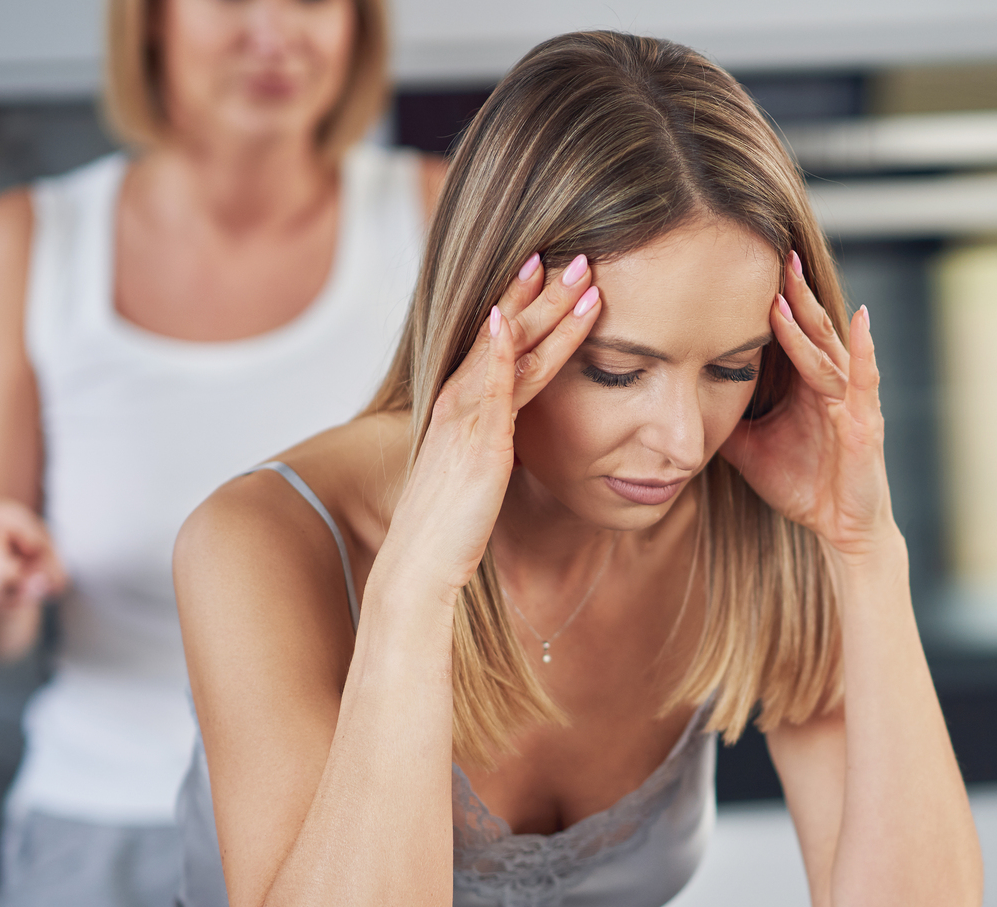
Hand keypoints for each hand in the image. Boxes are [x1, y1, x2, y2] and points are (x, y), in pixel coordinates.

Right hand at [383, 254, 601, 598]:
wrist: (420, 563)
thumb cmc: (452, 523)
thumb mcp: (482, 469)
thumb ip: (497, 436)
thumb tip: (517, 422)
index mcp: (466, 404)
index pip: (503, 342)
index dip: (529, 304)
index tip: (555, 269)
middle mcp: (461, 400)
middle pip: (508, 333)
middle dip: (543, 292)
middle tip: (576, 254)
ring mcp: (466, 419)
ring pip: (507, 350)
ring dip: (540, 309)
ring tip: (574, 274)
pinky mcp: (475, 444)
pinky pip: (486, 389)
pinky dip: (498, 353)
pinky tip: (510, 322)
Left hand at [720, 252, 891, 561]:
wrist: (840, 529)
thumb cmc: (803, 485)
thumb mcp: (750, 449)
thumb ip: (725, 421)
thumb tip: (683, 402)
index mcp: (804, 387)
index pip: (786, 336)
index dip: (770, 303)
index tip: (745, 266)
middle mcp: (829, 385)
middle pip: (808, 329)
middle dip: (791, 291)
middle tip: (772, 249)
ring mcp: (850, 400)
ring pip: (826, 348)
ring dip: (808, 315)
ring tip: (790, 281)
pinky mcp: (865, 422)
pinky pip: (864, 379)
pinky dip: (864, 348)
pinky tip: (861, 317)